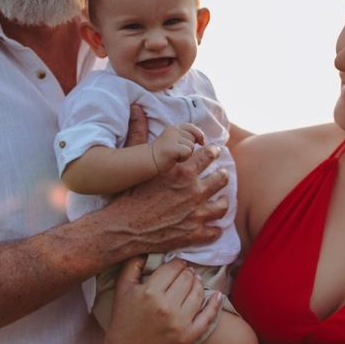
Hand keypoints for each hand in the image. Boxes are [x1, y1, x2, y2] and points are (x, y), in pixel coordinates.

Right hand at [99, 142, 227, 258]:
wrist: (122, 229)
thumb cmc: (127, 197)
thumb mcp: (135, 162)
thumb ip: (139, 134)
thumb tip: (137, 109)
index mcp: (182, 171)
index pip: (207, 155)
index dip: (212, 152)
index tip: (214, 151)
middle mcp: (194, 191)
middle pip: (220, 179)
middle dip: (222, 175)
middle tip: (222, 174)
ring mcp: (196, 214)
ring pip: (222, 206)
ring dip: (222, 202)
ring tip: (221, 200)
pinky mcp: (194, 234)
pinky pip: (214, 231)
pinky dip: (215, 229)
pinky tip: (213, 228)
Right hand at [104, 256, 223, 343]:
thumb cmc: (123, 316)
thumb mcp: (122, 287)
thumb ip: (133, 264)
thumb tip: (148, 247)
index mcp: (150, 292)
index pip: (173, 268)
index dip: (177, 263)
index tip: (176, 265)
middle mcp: (166, 307)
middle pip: (187, 278)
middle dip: (187, 272)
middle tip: (185, 272)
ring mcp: (179, 323)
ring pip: (198, 292)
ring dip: (198, 283)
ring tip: (194, 281)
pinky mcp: (187, 336)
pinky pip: (207, 317)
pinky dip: (214, 304)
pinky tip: (216, 295)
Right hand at [151, 122, 205, 173]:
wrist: (149, 160)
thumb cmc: (163, 153)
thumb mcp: (173, 140)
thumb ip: (185, 136)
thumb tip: (202, 139)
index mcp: (174, 128)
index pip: (192, 127)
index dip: (199, 134)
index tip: (202, 142)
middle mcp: (174, 130)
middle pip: (193, 138)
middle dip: (189, 147)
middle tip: (178, 153)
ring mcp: (172, 138)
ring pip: (191, 146)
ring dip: (186, 154)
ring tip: (175, 156)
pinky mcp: (173, 147)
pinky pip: (187, 152)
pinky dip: (183, 158)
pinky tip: (174, 159)